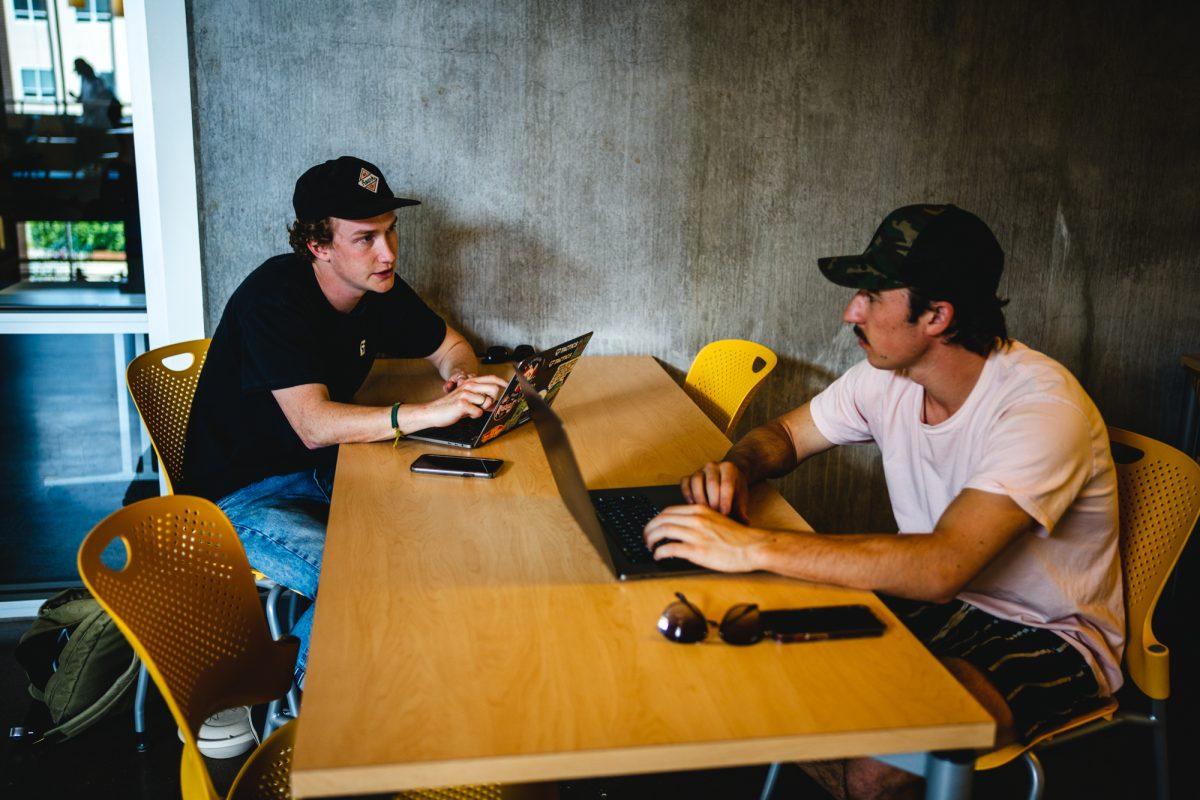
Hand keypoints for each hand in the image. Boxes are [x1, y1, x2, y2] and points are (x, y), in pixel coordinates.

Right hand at [420, 374, 507, 427]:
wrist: (434, 412)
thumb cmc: (452, 406)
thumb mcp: (468, 399)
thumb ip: (481, 398)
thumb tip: (497, 403)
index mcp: (471, 382)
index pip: (491, 378)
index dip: (503, 382)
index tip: (510, 386)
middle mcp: (469, 385)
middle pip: (494, 389)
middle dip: (493, 400)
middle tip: (484, 406)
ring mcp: (466, 393)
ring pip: (487, 402)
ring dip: (481, 409)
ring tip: (471, 410)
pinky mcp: (462, 403)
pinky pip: (478, 412)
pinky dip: (474, 415)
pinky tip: (466, 414)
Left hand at [643, 505, 767, 572]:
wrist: (752, 546)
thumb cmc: (738, 538)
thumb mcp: (716, 521)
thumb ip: (699, 522)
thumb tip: (683, 529)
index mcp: (700, 510)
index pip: (668, 511)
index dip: (656, 520)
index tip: (652, 527)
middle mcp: (695, 519)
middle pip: (661, 519)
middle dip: (648, 529)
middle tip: (645, 538)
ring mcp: (695, 534)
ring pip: (662, 531)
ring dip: (650, 540)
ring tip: (649, 547)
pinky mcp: (697, 550)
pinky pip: (669, 548)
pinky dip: (659, 552)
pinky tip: (658, 556)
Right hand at [680, 461, 749, 520]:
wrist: (727, 479)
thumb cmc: (734, 490)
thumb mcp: (740, 497)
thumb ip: (741, 509)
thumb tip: (745, 523)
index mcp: (728, 468)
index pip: (726, 483)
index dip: (725, 500)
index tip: (725, 513)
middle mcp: (713, 466)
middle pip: (711, 482)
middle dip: (713, 501)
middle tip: (715, 515)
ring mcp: (700, 470)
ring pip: (696, 481)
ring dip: (700, 499)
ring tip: (705, 511)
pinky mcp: (689, 476)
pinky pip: (685, 483)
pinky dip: (687, 494)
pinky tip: (692, 506)